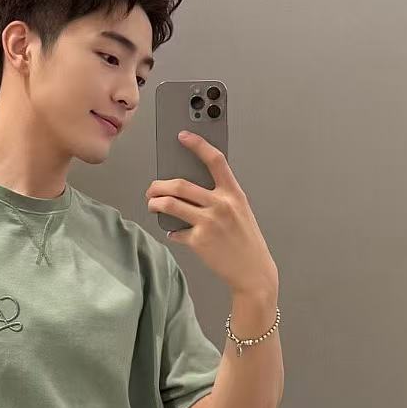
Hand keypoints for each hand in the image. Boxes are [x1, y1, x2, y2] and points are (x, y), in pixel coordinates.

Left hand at [146, 130, 276, 293]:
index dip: (197, 144)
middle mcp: (221, 205)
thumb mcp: (240, 211)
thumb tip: (189, 189)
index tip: (182, 136)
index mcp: (233, 193)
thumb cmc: (246, 240)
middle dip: (159, 185)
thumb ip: (220, 197)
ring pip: (170, 204)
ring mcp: (209, 222)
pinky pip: (176, 231)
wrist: (253, 271)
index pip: (215, 160)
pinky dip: (171, 231)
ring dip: (155, 203)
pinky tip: (173, 232)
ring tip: (152, 204)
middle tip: (152, 189)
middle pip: (180, 184)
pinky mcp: (199, 241)